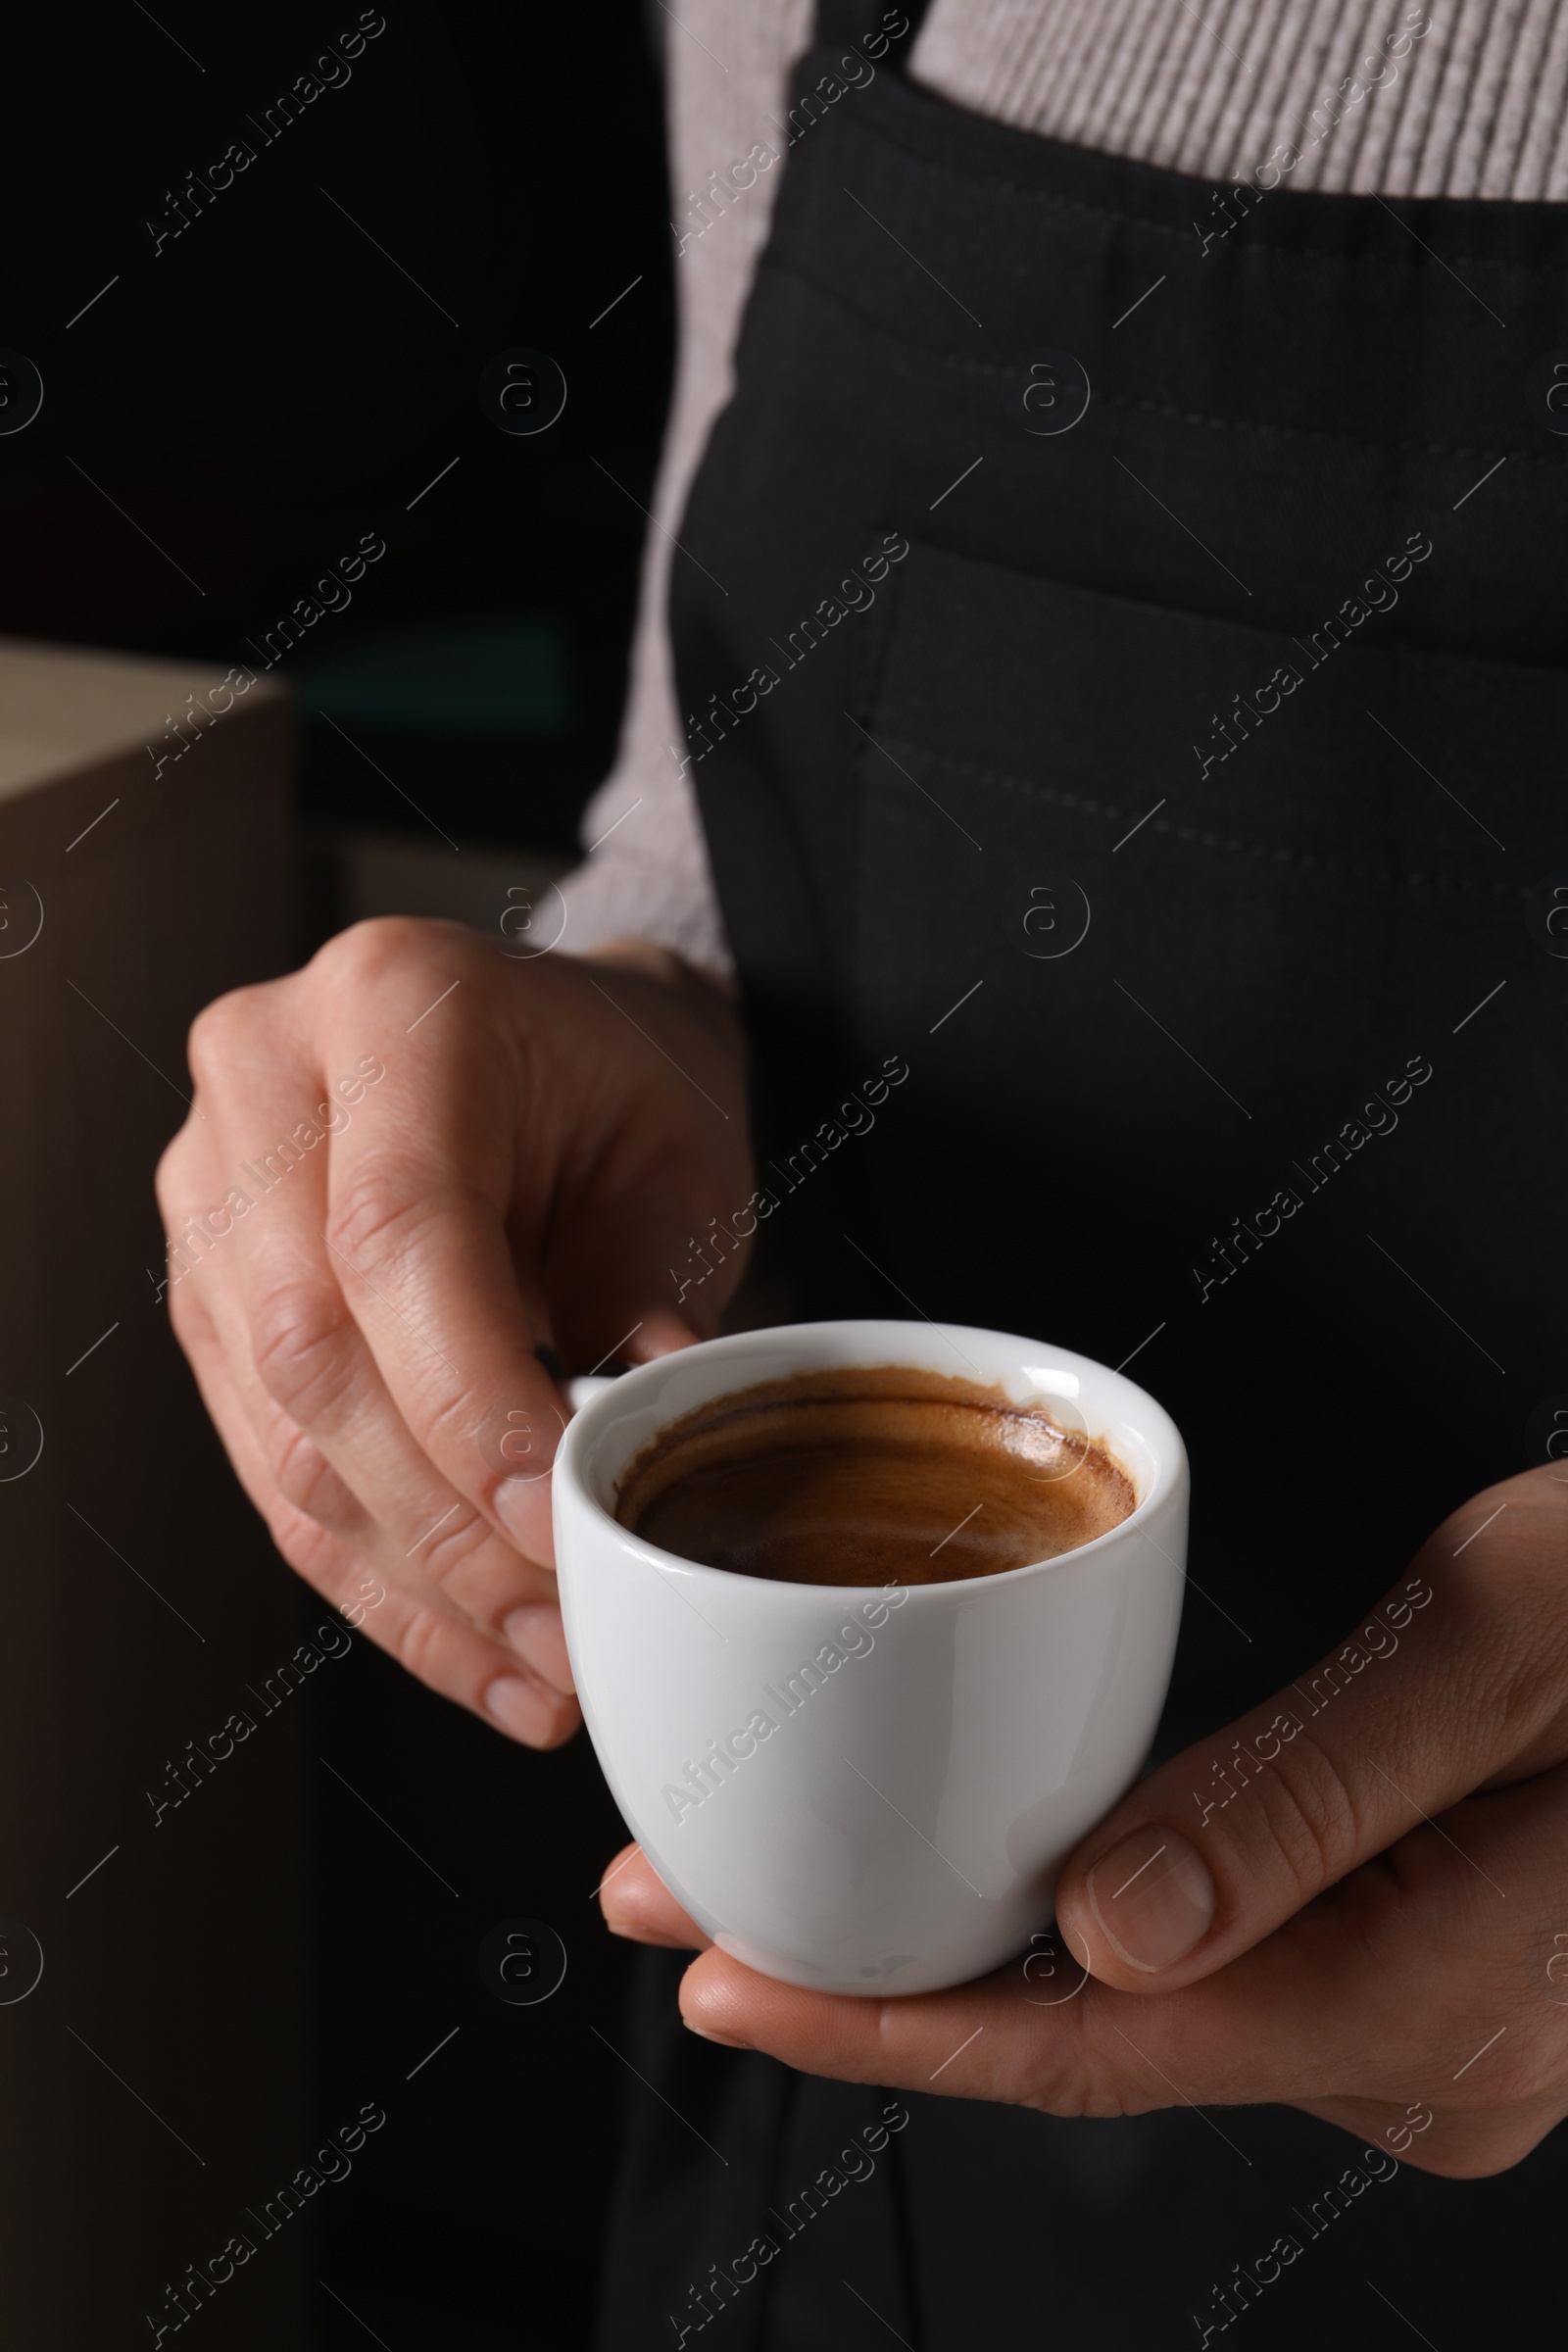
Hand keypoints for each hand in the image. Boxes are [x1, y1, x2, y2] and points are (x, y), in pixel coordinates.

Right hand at [157, 917, 750, 1745]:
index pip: (397, 1233)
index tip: (560, 1528)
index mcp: (392, 1003)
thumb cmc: (622, 1097)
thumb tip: (628, 1465)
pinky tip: (470, 1648)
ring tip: (540, 1671)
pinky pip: (274, 1467)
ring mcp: (211, 1193)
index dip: (469, 1404)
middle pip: (314, 1347)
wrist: (551, 1055)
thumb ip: (651, 1299)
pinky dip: (376, 1578)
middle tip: (566, 1633)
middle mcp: (266, 1083)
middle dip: (445, 1524)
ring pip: (283, 1432)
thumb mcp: (678, 1165)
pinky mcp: (207, 1299)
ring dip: (415, 1580)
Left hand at [601, 1464, 1567, 2175]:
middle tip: (676, 1896)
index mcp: (1428, 1997)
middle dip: (879, 1971)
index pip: (1102, 2039)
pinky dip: (1075, 1922)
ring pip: (1143, 2004)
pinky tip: (977, 1871)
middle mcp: (1418, 2062)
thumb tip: (1095, 1929)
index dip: (892, 2018)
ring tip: (780, 1873)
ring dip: (967, 1943)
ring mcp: (1421, 2037)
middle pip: (1093, 2031)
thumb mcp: (1503, 1643)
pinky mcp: (1415, 1977)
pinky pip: (1208, 1965)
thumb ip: (1307, 1791)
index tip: (723, 1975)